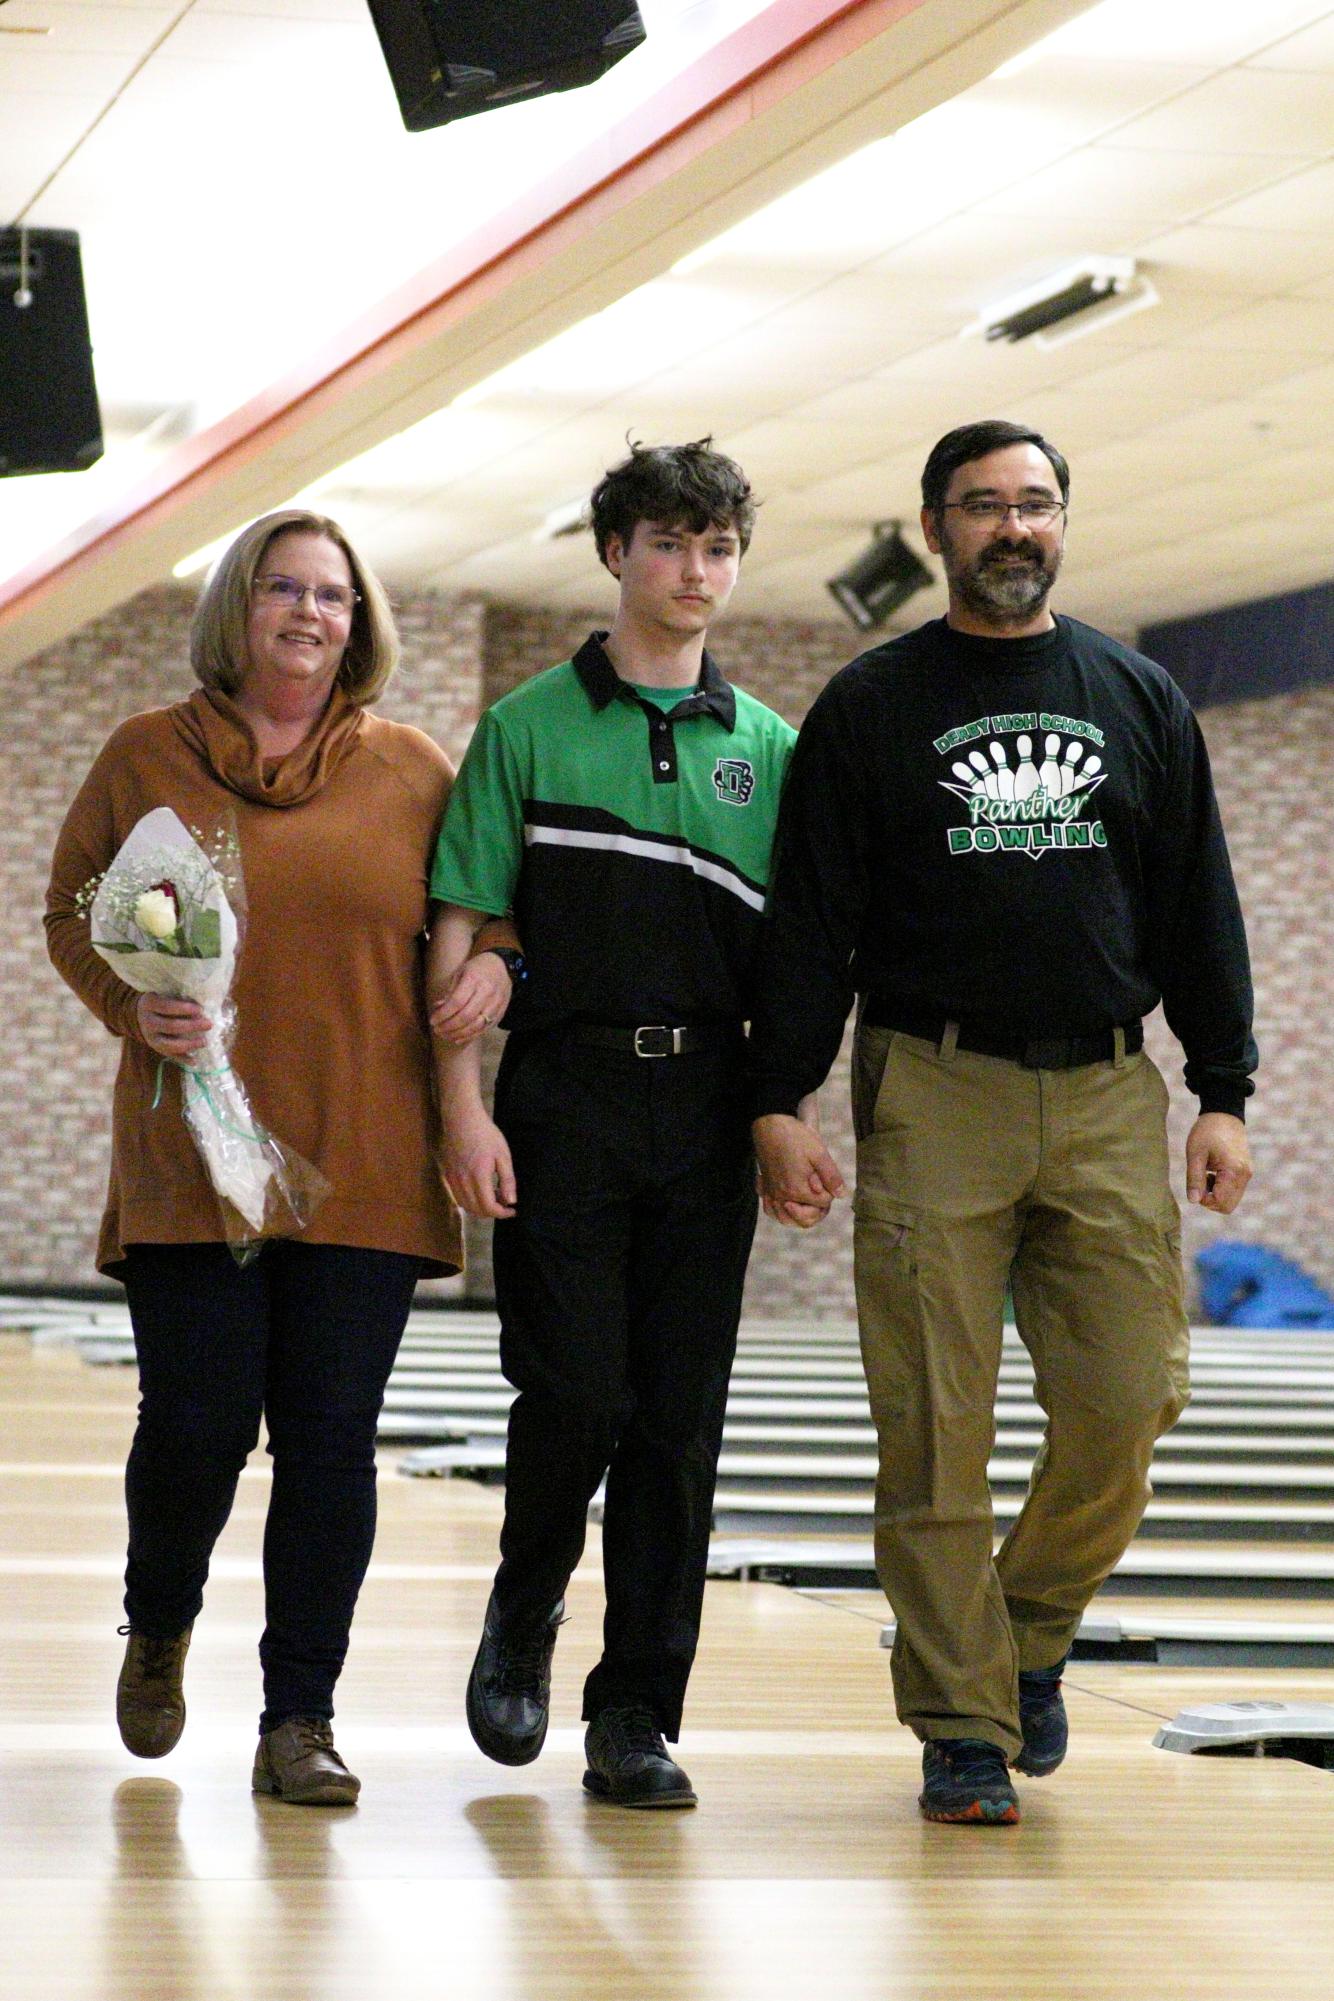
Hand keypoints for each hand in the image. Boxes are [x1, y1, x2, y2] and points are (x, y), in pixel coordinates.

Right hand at [136, 993, 210, 1059]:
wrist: (141, 1015)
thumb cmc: (161, 1000)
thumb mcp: (164, 993)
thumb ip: (178, 996)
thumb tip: (203, 1000)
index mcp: (149, 1004)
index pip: (166, 1007)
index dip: (184, 1009)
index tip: (200, 1009)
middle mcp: (147, 1022)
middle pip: (171, 1026)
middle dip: (192, 1026)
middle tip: (209, 1024)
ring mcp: (150, 1038)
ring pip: (169, 1044)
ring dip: (189, 1045)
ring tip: (205, 1041)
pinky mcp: (156, 1048)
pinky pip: (170, 1056)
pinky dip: (183, 1059)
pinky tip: (195, 1061)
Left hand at [429, 952, 511, 1045]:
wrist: (503, 967)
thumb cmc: (477, 969)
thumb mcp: (460, 973)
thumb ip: (450, 992)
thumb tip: (438, 1008)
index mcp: (474, 979)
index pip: (457, 1002)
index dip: (443, 1014)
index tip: (432, 1020)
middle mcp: (487, 993)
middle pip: (466, 1016)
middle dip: (449, 1026)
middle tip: (437, 1029)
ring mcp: (495, 1004)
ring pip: (476, 1026)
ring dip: (458, 1034)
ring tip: (445, 1035)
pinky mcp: (500, 1013)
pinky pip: (484, 1029)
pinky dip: (470, 1037)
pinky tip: (457, 1039)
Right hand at [440, 1099, 516, 1217]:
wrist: (461, 1119)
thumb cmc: (485, 1134)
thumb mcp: (503, 1155)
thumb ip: (507, 1180)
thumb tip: (511, 1201)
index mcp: (479, 1177)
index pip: (489, 1207)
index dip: (502, 1213)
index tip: (512, 1209)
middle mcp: (463, 1182)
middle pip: (476, 1210)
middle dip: (492, 1212)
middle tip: (505, 1203)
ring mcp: (452, 1180)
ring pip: (465, 1206)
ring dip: (480, 1208)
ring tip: (493, 1196)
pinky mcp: (447, 1175)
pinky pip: (457, 1197)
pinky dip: (469, 1201)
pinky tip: (479, 1190)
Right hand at [753, 1112, 845, 1228]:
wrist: (770, 1123)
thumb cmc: (795, 1136)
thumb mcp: (819, 1153)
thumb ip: (831, 1177)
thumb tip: (841, 1195)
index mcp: (797, 1190)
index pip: (822, 1204)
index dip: (829, 1192)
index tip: (825, 1176)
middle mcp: (782, 1196)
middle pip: (804, 1219)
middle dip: (817, 1211)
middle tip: (821, 1194)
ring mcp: (771, 1193)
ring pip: (785, 1219)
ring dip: (798, 1216)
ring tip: (807, 1205)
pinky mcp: (764, 1187)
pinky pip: (770, 1209)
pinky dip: (778, 1211)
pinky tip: (786, 1204)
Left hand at [1185, 1112, 1251, 1213]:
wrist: (1224, 1114)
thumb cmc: (1207, 1131)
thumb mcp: (1195, 1154)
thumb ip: (1194, 1178)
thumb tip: (1193, 1201)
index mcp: (1234, 1171)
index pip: (1221, 1203)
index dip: (1204, 1200)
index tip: (1195, 1185)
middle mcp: (1245, 1175)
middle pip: (1228, 1206)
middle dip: (1210, 1199)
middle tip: (1200, 1180)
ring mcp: (1247, 1174)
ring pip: (1231, 1200)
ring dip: (1215, 1193)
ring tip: (1206, 1173)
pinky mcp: (1246, 1171)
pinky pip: (1234, 1190)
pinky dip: (1221, 1188)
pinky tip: (1213, 1172)